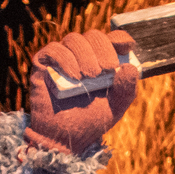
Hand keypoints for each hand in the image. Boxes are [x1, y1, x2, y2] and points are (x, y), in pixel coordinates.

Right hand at [24, 28, 139, 154]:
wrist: (64, 138)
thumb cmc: (90, 121)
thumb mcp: (115, 107)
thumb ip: (126, 89)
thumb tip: (130, 68)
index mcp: (101, 61)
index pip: (111, 39)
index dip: (120, 38)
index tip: (127, 46)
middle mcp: (81, 56)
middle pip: (93, 35)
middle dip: (102, 49)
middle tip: (107, 69)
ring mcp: (61, 58)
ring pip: (74, 39)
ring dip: (85, 55)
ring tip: (89, 77)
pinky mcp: (43, 64)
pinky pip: (54, 49)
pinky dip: (65, 59)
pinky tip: (74, 76)